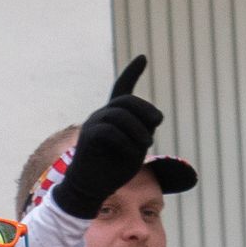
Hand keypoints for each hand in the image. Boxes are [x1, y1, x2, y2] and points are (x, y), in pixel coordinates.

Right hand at [51, 57, 163, 219]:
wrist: (91, 188)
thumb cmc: (115, 170)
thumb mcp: (137, 148)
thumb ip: (144, 130)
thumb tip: (153, 118)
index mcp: (113, 116)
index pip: (122, 88)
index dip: (132, 72)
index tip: (142, 58)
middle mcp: (102, 115)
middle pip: (126, 101)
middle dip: (145, 110)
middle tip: (158, 123)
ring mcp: (93, 124)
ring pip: (120, 115)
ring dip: (138, 130)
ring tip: (146, 146)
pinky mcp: (88, 137)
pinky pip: (110, 132)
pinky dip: (125, 142)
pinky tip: (133, 153)